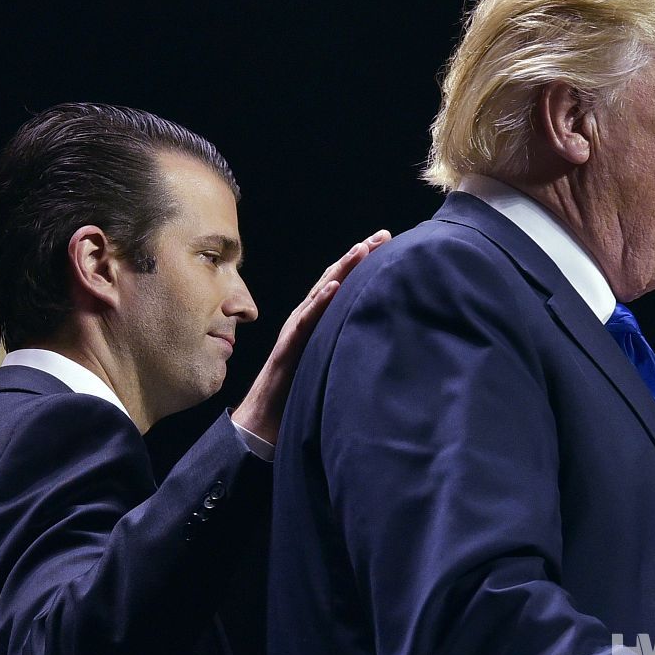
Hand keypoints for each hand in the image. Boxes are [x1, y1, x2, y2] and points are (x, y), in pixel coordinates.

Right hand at [231, 229, 390, 443]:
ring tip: (362, 249)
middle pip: (333, 278)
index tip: (388, 242)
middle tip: (383, 235)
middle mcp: (305, 317)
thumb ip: (345, 341)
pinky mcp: (289, 346)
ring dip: (342, 269)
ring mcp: (296, 329)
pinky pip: (306, 321)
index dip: (362, 262)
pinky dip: (320, 302)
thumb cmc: (299, 391)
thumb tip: (378, 332)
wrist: (266, 419)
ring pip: (321, 293)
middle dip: (358, 254)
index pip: (342, 282)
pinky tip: (335, 287)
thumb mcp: (330, 359)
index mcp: (317, 319)